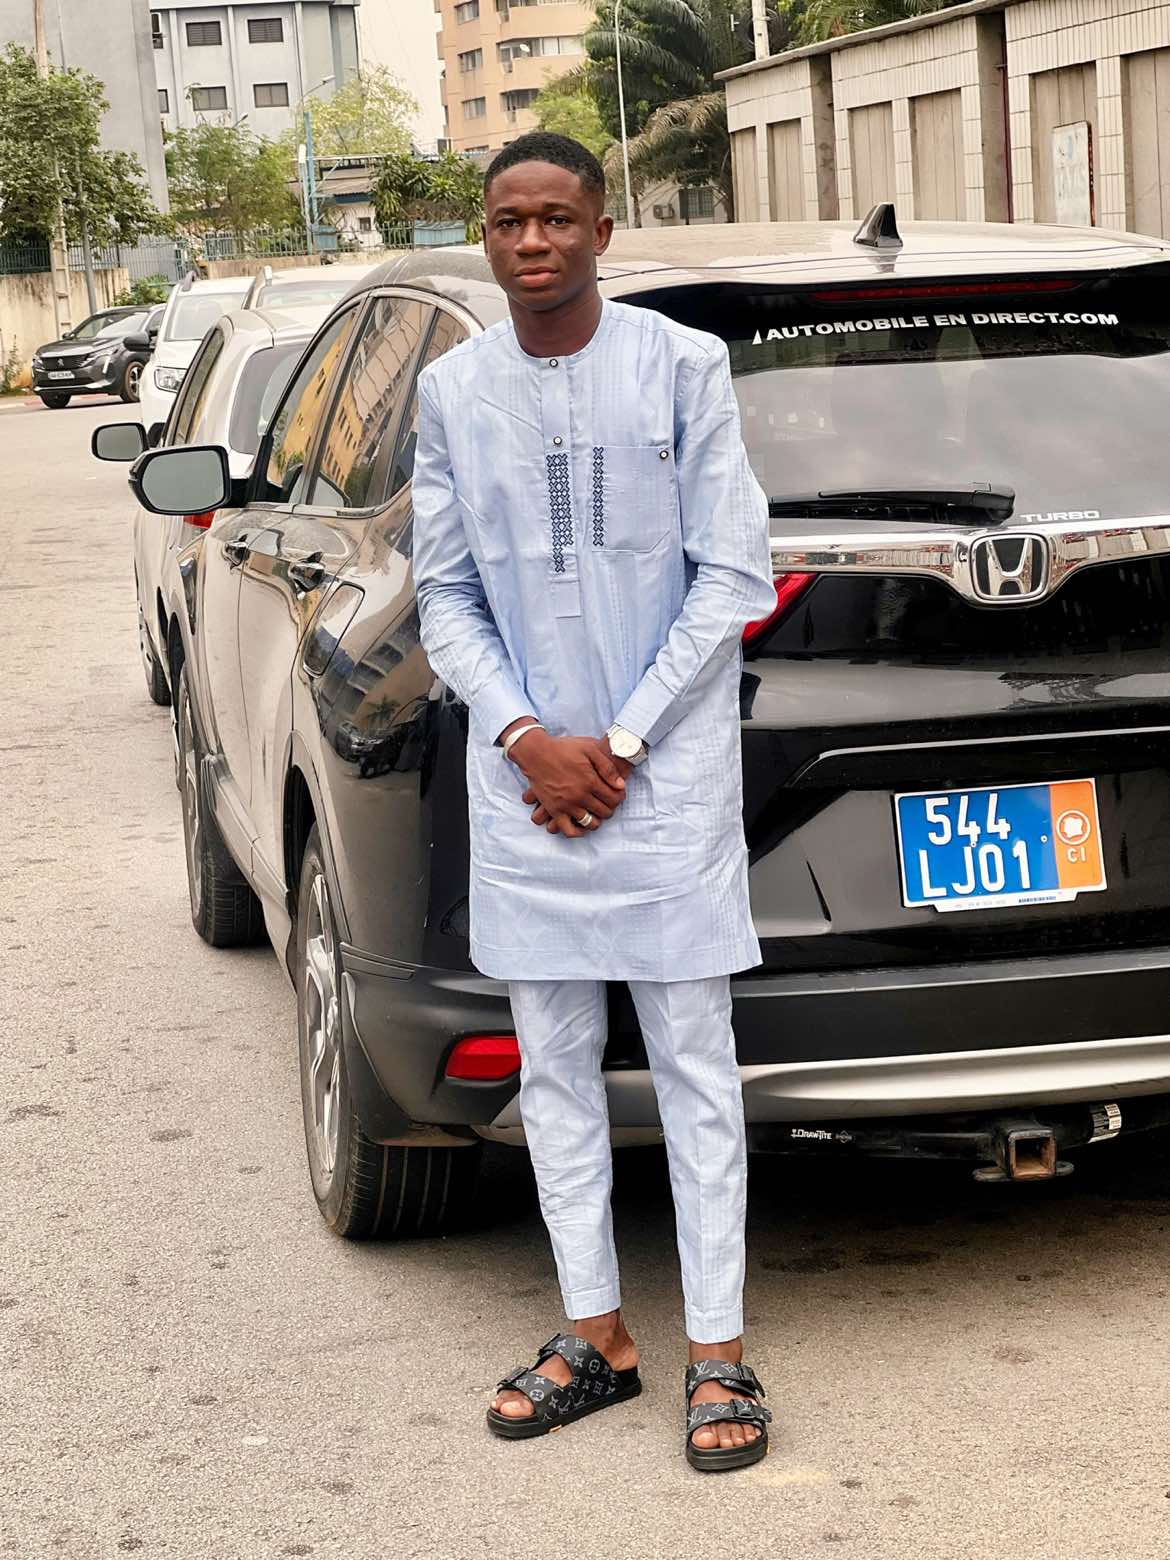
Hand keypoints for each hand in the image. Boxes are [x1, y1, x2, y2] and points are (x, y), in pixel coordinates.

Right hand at [510, 733, 625, 835]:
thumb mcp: (589, 749)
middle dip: (610, 808)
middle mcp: (580, 796)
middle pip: (605, 812)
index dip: (619, 797)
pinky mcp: (554, 810)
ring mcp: (567, 805)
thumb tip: (620, 785)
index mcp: (591, 781)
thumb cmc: (563, 748)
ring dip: (597, 820)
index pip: (614, 798)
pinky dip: (577, 832)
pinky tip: (581, 826)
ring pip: (590, 823)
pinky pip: (569, 830)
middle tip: (608, 802)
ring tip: (596, 812)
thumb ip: (607, 767)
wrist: (536, 752)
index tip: (617, 794)